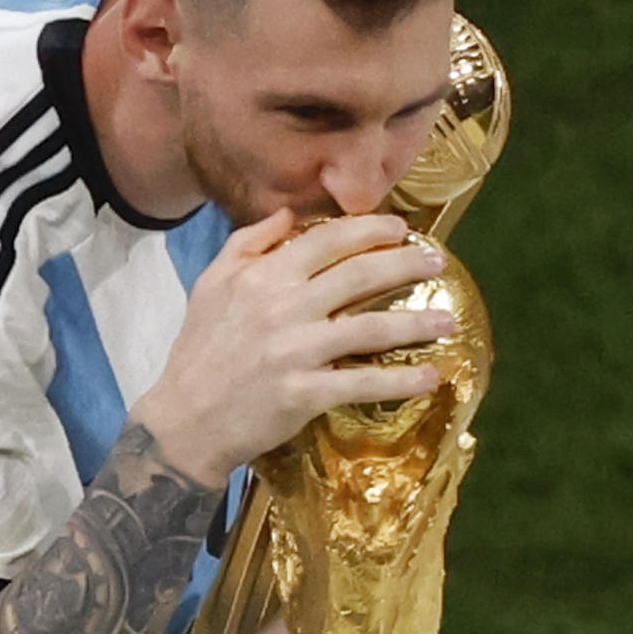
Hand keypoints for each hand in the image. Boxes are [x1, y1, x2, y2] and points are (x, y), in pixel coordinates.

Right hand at [134, 210, 453, 485]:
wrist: (184, 419)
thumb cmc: (200, 351)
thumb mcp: (211, 284)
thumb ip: (248, 242)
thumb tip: (288, 213)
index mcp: (263, 276)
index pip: (327, 241)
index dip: (370, 230)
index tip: (401, 228)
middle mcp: (283, 307)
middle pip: (359, 276)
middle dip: (405, 264)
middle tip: (438, 262)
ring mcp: (296, 351)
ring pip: (371, 328)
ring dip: (416, 323)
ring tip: (447, 320)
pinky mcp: (305, 393)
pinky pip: (364, 383)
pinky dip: (401, 381)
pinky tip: (431, 377)